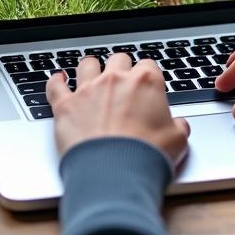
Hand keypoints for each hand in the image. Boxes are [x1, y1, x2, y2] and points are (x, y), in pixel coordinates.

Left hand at [46, 53, 190, 165]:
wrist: (115, 174)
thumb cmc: (147, 157)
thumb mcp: (177, 141)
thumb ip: (178, 127)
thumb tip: (179, 126)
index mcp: (146, 83)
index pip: (148, 65)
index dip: (148, 76)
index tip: (147, 86)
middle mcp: (116, 80)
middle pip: (118, 59)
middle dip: (121, 68)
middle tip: (122, 81)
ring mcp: (88, 90)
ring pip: (87, 64)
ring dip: (90, 68)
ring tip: (91, 74)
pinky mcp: (65, 105)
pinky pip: (55, 85)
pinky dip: (55, 81)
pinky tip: (58, 79)